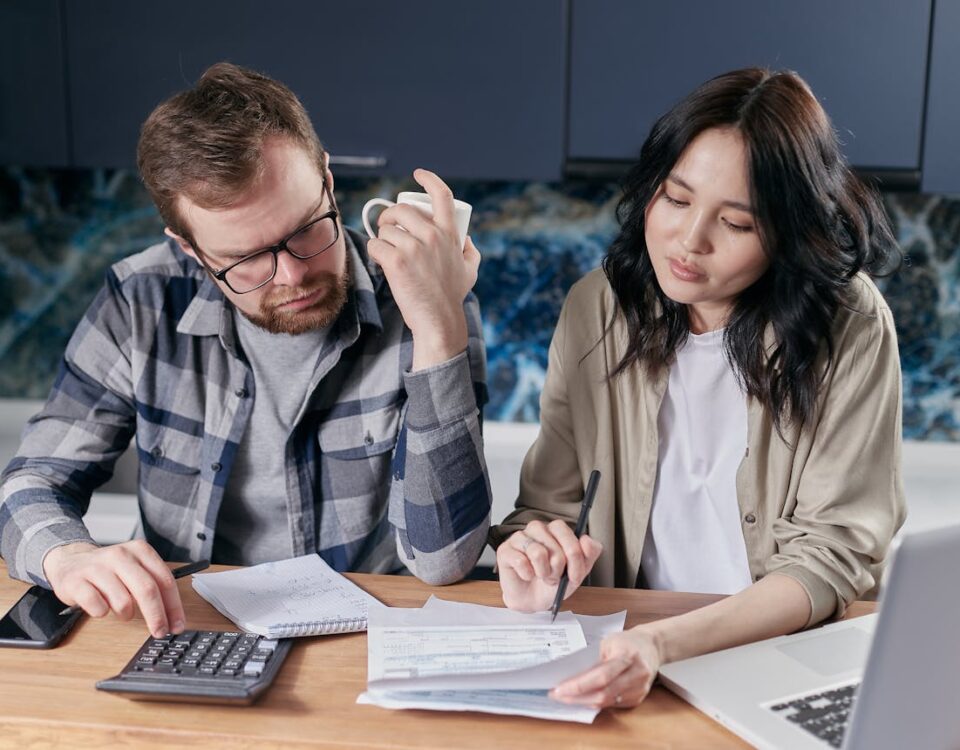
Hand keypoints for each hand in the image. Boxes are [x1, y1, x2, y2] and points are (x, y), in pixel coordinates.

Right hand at [42, 540, 185, 637]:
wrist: (70, 561)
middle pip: (147, 590)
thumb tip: (173, 616)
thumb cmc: (109, 570)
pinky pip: (97, 606)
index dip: (174, 606)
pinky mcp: (76, 581)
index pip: (165, 580)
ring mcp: (97, 567)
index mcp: (140, 551)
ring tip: (122, 611)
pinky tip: (100, 606)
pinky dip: (102, 612)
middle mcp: (120, 555)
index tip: (177, 624)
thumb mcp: (135, 569)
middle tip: (160, 631)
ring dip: (126, 614)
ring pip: (123, 601)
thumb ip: (154, 585)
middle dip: (157, 616)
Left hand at [366, 168, 480, 369]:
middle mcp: (432, 236)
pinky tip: (381, 262)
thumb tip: (466, 238)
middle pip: (401, 210)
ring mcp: (413, 248)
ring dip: (381, 238)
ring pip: (385, 229)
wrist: (438, 319)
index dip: (429, 179)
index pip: (442, 195)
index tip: (418, 174)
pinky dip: (374, 252)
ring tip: (386, 251)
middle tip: (387, 227)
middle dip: (389, 215)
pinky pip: (375, 245)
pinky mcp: (396, 262)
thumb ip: (470, 251)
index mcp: (450, 233)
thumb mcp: (470, 269)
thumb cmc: (452, 296)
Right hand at [496, 519, 602, 612]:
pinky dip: (527, 574)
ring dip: (543, 573)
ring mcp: (519, 538)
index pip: (566, 532)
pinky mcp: (505, 550)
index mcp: (556, 530)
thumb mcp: (579, 570)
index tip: (574, 575)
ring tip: (541, 576)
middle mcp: (537, 529)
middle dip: (558, 569)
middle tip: (554, 577)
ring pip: (537, 553)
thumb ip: (590, 553)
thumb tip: (586, 540)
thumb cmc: (554, 582)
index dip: (573, 556)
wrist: (533, 600)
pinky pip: (521, 561)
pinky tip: (527, 576)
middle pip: (553, 545)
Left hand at [550, 626, 663, 708]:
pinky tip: (583, 699)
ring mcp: (639, 689)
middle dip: (578, 698)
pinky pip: (613, 704)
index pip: (601, 676)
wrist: (652, 646)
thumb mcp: (608, 642)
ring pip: (607, 703)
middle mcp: (636, 675)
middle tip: (558, 696)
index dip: (579, 685)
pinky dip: (596, 703)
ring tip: (566, 698)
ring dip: (584, 702)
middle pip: (604, 694)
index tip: (559, 689)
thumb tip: (571, 675)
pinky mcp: (638, 698)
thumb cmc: (627, 641)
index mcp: (627, 656)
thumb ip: (593, 658)